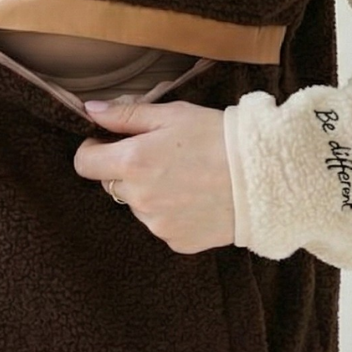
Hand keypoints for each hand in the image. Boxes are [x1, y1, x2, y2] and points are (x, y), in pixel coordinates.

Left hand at [74, 98, 234, 253]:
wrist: (267, 177)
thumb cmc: (220, 137)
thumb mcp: (173, 115)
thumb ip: (125, 114)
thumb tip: (90, 110)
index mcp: (132, 162)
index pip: (84, 163)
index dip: (94, 150)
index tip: (110, 143)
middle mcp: (139, 198)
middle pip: (111, 183)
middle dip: (127, 170)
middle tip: (162, 156)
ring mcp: (157, 224)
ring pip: (138, 205)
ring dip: (151, 192)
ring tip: (187, 177)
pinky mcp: (176, 241)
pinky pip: (161, 224)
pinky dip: (172, 212)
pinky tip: (197, 198)